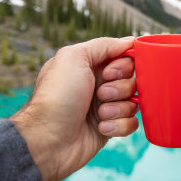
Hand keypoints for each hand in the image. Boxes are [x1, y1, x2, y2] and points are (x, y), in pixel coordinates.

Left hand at [9, 37, 138, 180]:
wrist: (47, 139)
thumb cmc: (56, 97)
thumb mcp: (74, 57)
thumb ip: (103, 45)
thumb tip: (129, 41)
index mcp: (91, 66)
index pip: (124, 58)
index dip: (123, 65)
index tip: (109, 73)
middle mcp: (99, 85)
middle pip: (132, 80)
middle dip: (120, 88)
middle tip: (100, 94)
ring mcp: (105, 107)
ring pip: (133, 102)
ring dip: (117, 108)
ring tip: (98, 115)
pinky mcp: (110, 128)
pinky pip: (132, 123)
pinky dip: (118, 126)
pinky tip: (100, 128)